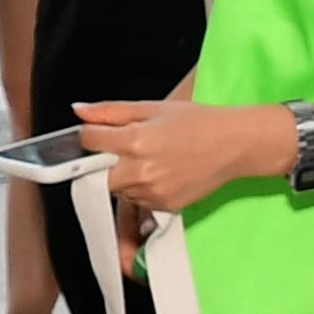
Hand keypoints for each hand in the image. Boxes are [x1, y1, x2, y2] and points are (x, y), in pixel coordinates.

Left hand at [76, 98, 287, 216]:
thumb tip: (78, 111)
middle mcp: (140, 171)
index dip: (90, 134)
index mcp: (135, 141)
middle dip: (102, 161)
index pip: (88, 141)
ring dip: (120, 176)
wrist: (234, 145)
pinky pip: (137, 201)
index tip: (98, 132)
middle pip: (96, 172)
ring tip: (146, 158)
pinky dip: (139, 189)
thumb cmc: (197, 122)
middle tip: (121, 149)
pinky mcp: (164, 206)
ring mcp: (152, 192)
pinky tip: (158, 172)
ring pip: (116, 189)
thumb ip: (110, 111)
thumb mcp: (151, 107)